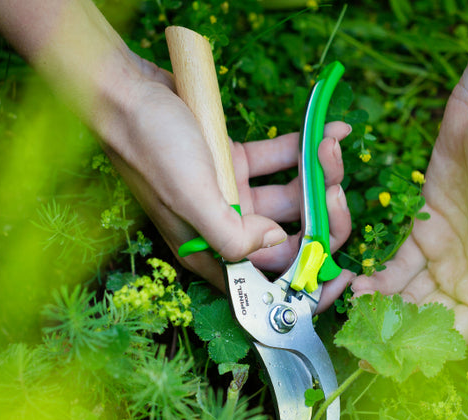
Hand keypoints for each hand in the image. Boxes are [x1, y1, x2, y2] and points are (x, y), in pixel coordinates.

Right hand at [100, 65, 353, 311]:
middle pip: (290, 238)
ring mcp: (234, 194)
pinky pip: (282, 160)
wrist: (126, 90)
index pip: (268, 281)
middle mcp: (226, 228)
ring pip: (292, 196)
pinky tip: (331, 128)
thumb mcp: (191, 197)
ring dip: (319, 174)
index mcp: (211, 252)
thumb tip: (275, 243)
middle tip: (336, 189)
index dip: (306, 282)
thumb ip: (232, 235)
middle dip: (321, 216)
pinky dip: (306, 147)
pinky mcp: (237, 161)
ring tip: (331, 145)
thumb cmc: (150, 146)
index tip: (342, 274)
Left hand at [351, 86, 467, 368]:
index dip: (423, 353)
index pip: (455, 334)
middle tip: (360, 346)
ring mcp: (445, 253)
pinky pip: (398, 264)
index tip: (389, 366)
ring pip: (407, 294)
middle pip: (425, 318)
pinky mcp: (424, 227)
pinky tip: (359, 286)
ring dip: (382, 307)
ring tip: (355, 315)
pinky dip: (379, 277)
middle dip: (394, 333)